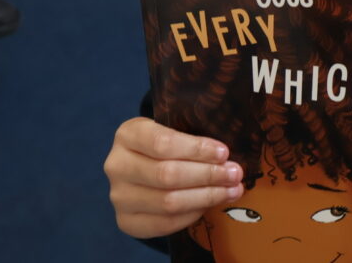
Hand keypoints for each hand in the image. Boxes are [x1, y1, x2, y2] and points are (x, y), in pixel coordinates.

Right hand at [104, 117, 243, 238]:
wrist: (138, 165)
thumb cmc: (163, 143)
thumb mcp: (172, 128)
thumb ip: (192, 139)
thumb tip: (226, 158)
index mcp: (128, 134)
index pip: (163, 143)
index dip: (196, 149)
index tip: (223, 152)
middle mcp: (117, 165)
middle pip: (167, 174)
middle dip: (207, 175)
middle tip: (234, 173)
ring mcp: (119, 196)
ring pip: (168, 201)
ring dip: (206, 197)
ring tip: (231, 190)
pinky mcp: (126, 221)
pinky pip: (164, 223)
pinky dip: (192, 214)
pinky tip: (209, 204)